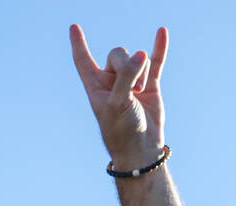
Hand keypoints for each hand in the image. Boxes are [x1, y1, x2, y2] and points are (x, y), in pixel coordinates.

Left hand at [70, 25, 167, 166]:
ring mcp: (131, 82)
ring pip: (138, 59)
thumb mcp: (117, 103)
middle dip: (127, 64)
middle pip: (118, 54)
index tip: (73, 27)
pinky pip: (156, 61)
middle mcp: (111, 81)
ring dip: (142, 72)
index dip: (78, 43)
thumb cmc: (121, 129)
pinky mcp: (150, 85)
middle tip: (131, 87)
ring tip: (139, 93)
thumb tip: (141, 54)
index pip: (83, 60)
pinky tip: (162, 31)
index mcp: (95, 86)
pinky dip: (159, 47)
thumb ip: (126, 77)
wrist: (140, 147)